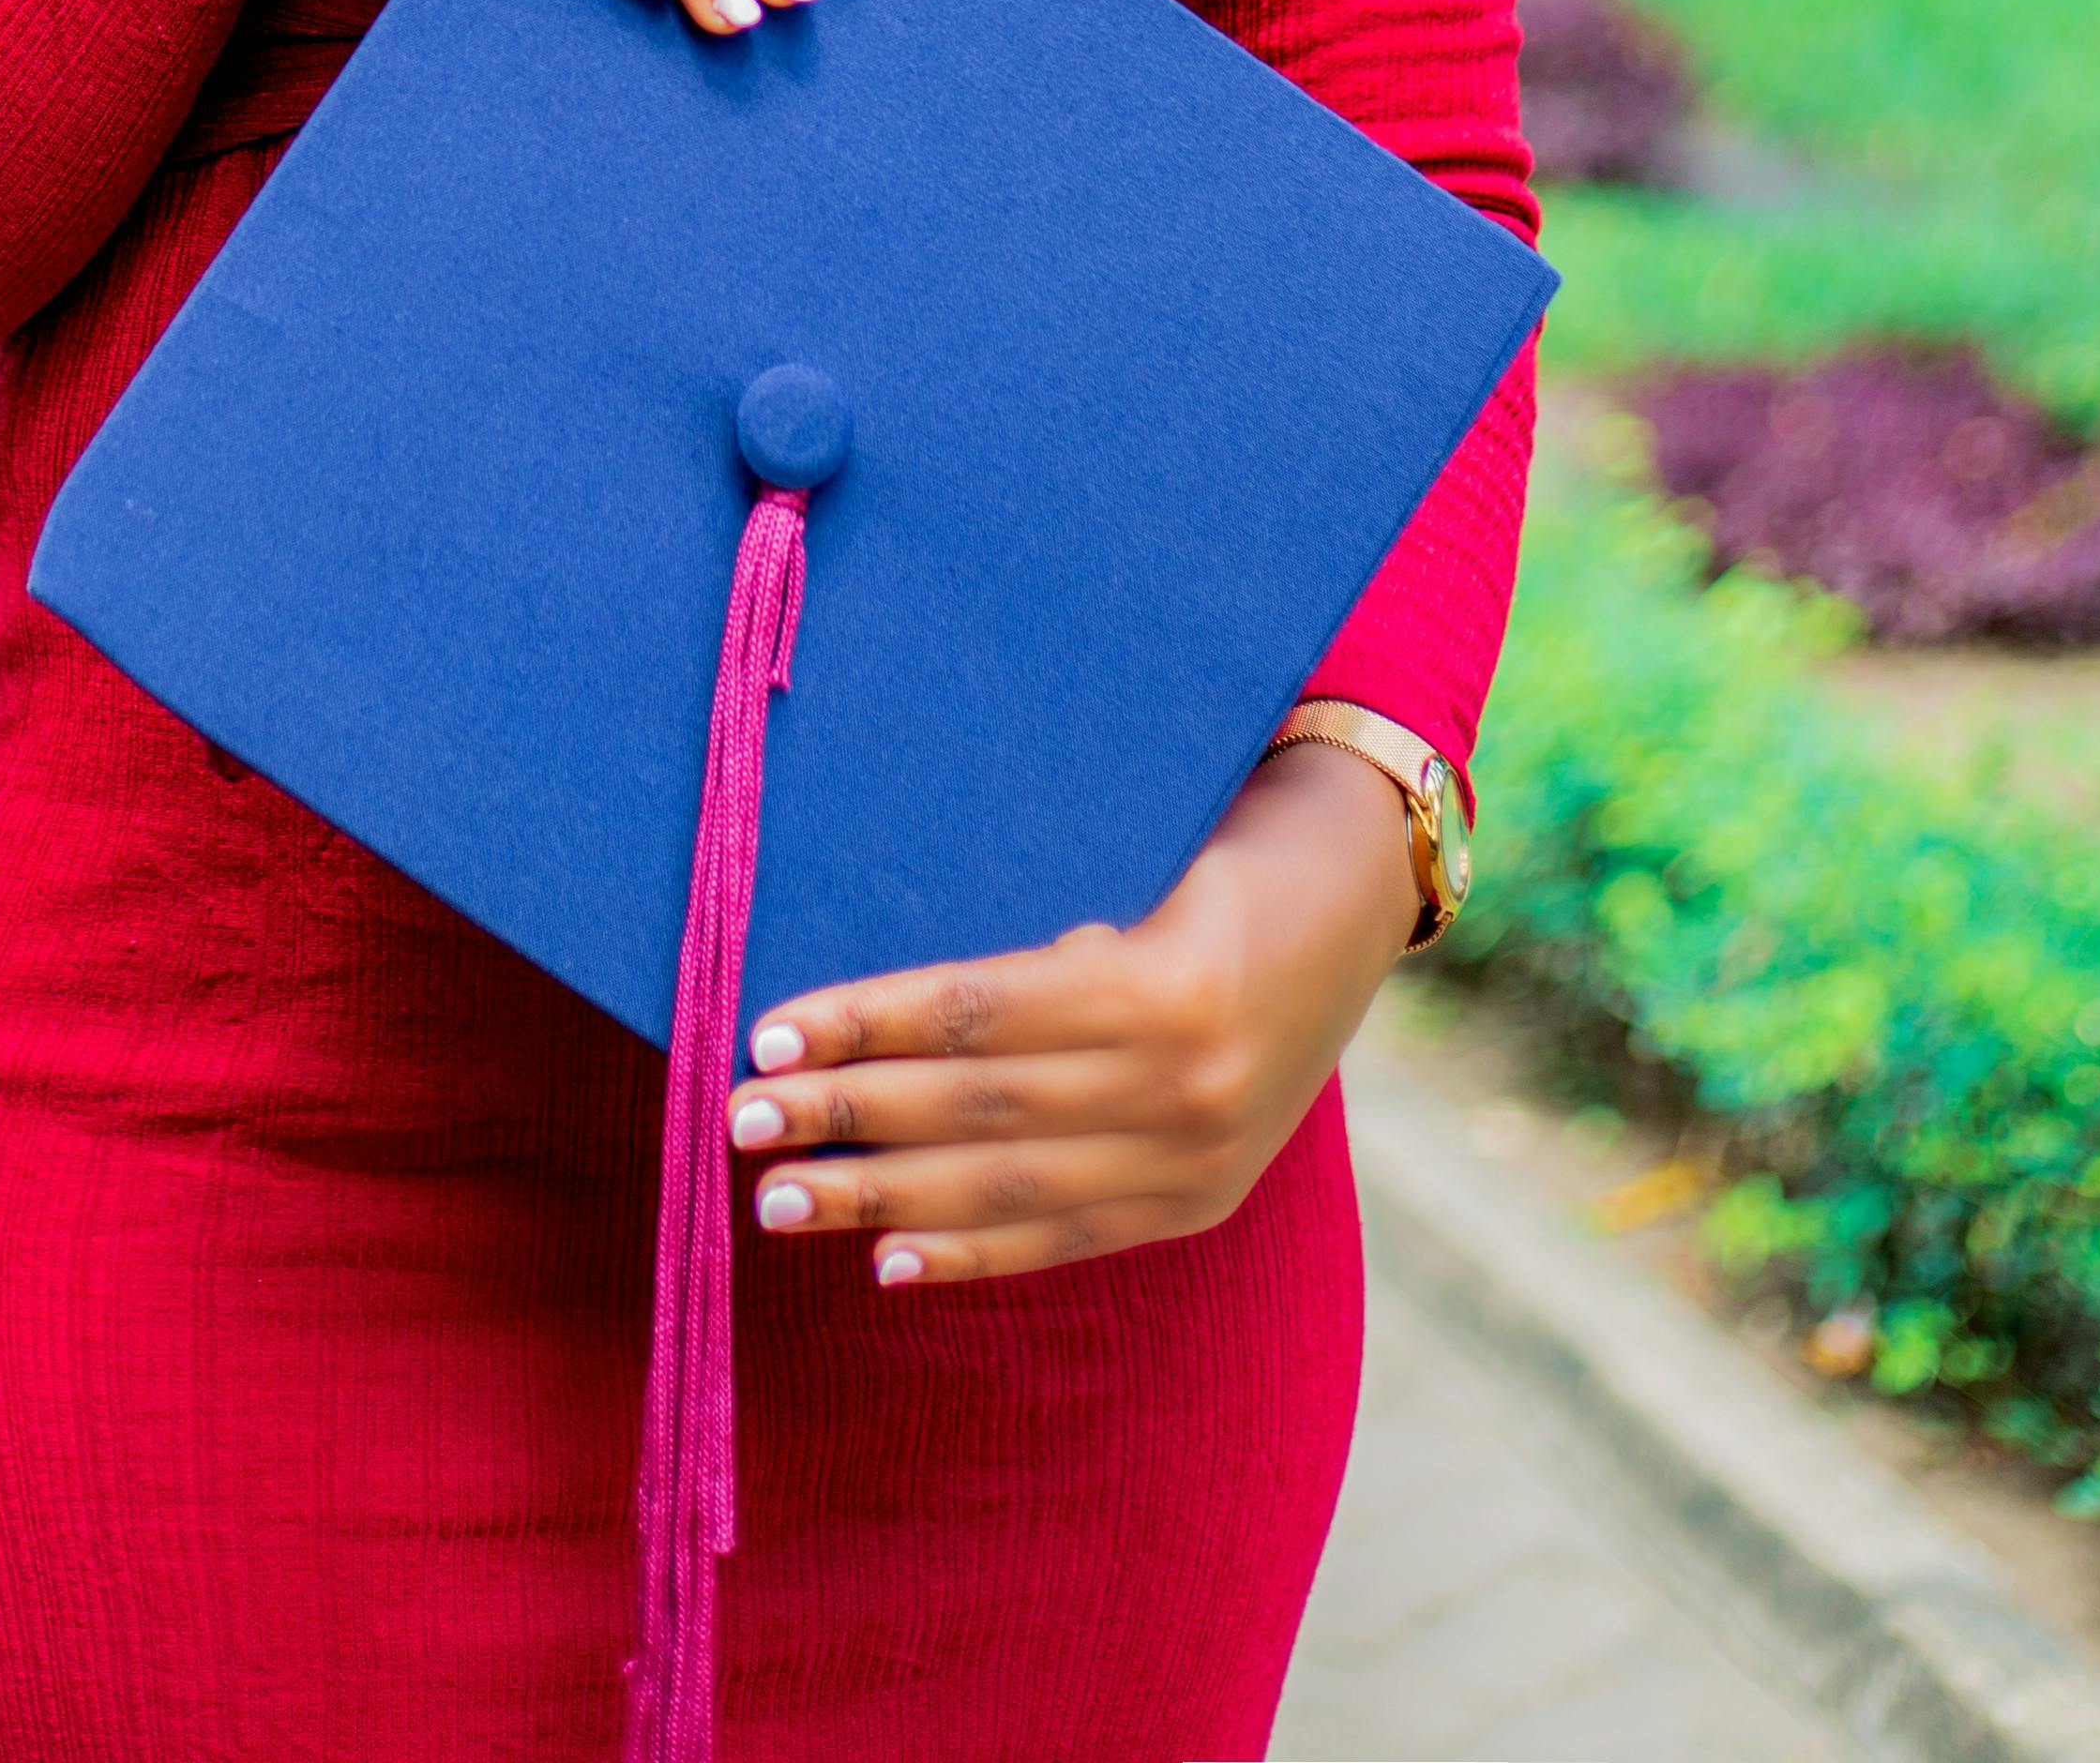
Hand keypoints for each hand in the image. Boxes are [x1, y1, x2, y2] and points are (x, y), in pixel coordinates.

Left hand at [724, 739, 1420, 1284]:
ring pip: (1009, 1187)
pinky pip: (1067, 1237)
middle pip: (979, 1109)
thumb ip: (1044, 932)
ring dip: (880, 1197)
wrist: (1362, 896)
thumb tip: (898, 997)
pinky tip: (885, 1261)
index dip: (867, 1027)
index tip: (766, 1036)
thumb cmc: (1223, 838)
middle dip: (847, 1118)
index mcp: (1167, 983)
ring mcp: (1197, 1158)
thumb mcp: (1144, 857)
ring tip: (778, 1198)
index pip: (978, 1016)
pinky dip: (971, 1253)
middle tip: (736, 1120)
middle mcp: (1184, 1085)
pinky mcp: (1199, 1202)